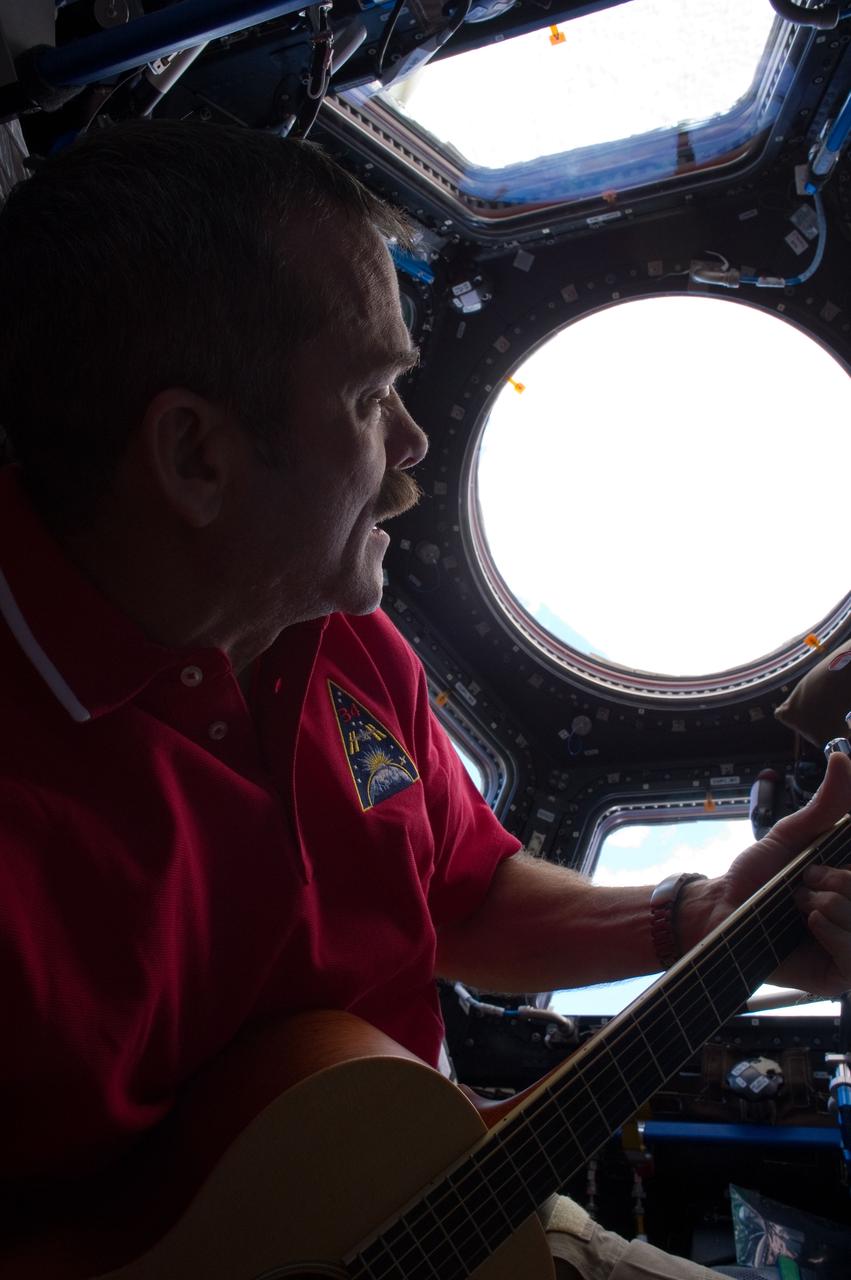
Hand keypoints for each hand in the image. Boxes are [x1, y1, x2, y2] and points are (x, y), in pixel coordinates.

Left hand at [683, 751, 850, 994]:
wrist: (723, 912)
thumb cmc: (757, 875)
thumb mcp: (794, 835)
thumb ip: (826, 804)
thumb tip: (842, 758)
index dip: (847, 872)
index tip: (821, 868)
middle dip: (840, 881)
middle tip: (806, 881)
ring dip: (832, 905)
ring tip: (800, 905)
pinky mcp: (841, 975)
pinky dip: (833, 932)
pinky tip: (809, 924)